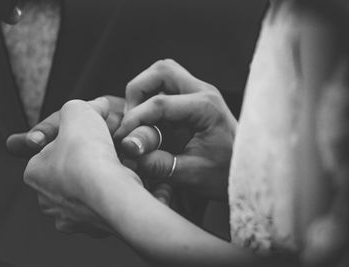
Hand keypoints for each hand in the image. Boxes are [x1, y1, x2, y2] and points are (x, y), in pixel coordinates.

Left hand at [7, 96, 172, 235]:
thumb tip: (96, 106)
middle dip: (86, 162)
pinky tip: (126, 184)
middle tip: (106, 150)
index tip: (91, 132)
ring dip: (101, 181)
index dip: (74, 137)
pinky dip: (114, 196)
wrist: (111, 193)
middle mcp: (48, 201)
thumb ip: (76, 107)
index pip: (51, 150)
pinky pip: (106, 207)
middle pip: (70, 173)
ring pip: (88, 193)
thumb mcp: (76, 111)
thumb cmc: (87, 154)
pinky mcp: (95, 229)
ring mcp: (71, 219)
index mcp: (35, 173)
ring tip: (121, 166)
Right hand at [114, 59, 236, 200]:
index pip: (160, 103)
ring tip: (137, 119)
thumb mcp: (193, 174)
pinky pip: (166, 85)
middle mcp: (203, 92)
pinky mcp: (193, 97)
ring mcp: (199, 92)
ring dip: (143, 91)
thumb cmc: (224, 173)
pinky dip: (150, 97)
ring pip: (163, 73)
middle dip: (138, 91)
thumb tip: (130, 150)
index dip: (135, 119)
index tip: (121, 138)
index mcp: (207, 107)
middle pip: (162, 71)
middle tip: (131, 120)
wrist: (245, 172)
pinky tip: (148, 121)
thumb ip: (160, 164)